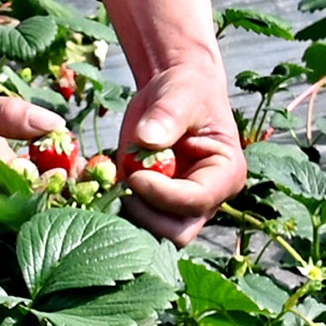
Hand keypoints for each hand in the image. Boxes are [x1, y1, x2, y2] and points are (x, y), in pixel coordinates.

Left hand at [99, 0, 245, 243]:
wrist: (173, 96)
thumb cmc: (186, 92)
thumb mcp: (180, 97)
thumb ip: (167, 116)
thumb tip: (147, 139)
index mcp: (225, 175)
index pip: (197, 200)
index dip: (164, 194)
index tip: (136, 175)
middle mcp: (205, 200)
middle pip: (178, 231)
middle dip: (147, 214)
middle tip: (123, 184)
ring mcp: (178, 207)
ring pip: (153, 233)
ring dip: (128, 214)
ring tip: (110, 181)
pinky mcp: (152, 204)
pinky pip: (132, 221)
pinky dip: (113, 208)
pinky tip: (100, 184)